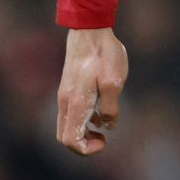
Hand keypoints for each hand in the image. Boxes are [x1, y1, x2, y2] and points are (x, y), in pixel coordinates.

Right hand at [57, 27, 128, 154]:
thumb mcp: (114, 83)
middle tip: (103, 137)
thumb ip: (110, 108)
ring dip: (84, 132)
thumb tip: (106, 125)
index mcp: (76, 103)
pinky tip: (101, 111)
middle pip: (65, 137)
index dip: (86, 149)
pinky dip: (84, 120)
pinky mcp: (69, 89)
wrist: (90, 30)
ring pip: (68, 126)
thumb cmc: (104, 55)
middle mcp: (66, 102)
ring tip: (104, 124)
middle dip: (83, 144)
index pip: (69, 140)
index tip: (103, 140)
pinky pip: (72, 114)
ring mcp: (65, 95)